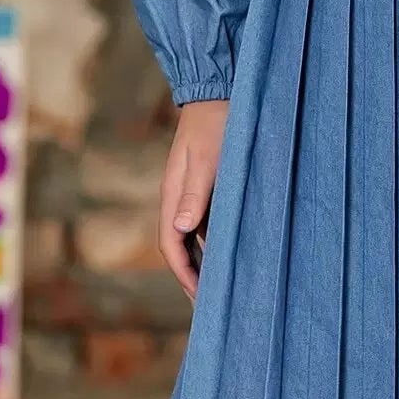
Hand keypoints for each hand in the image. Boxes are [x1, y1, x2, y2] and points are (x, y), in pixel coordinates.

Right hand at [159, 98, 227, 300]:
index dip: (183, 273)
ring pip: (193, 236)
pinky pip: (206, 222)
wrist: (216, 93)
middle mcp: (178, 199)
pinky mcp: (205, 186)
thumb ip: (194, 194)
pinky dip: (213, 242)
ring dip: (202, 261)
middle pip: (179, 246)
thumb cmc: (215, 126)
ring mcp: (191, 193)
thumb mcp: (207, 160)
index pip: (171, 245)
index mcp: (172, 196)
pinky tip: (227, 252)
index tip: (198, 297)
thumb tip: (181, 229)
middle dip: (190, 276)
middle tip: (208, 305)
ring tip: (218, 286)